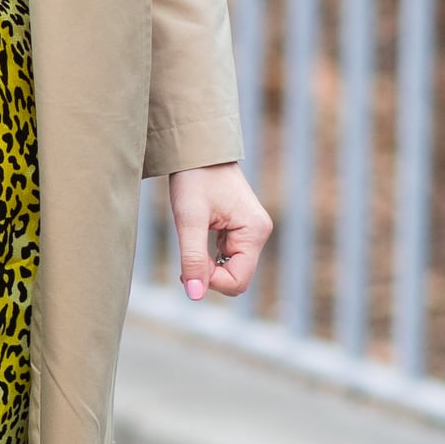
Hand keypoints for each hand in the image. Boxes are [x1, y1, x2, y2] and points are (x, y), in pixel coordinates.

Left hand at [167, 162, 271, 303]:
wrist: (198, 148)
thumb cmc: (194, 178)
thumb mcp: (189, 219)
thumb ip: (193, 258)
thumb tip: (195, 295)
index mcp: (254, 232)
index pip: (238, 281)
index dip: (211, 282)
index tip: (187, 267)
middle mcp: (259, 234)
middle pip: (237, 278)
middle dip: (210, 276)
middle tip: (185, 259)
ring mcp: (252, 232)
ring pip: (232, 268)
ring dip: (208, 266)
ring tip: (190, 244)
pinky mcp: (241, 229)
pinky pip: (229, 256)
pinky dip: (211, 257)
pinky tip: (196, 241)